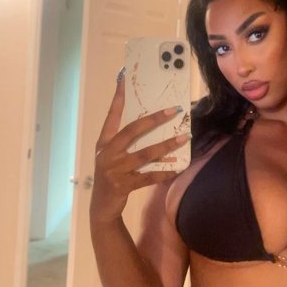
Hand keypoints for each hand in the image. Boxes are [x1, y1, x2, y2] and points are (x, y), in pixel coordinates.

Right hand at [90, 75, 189, 223]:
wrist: (101, 207)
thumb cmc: (110, 175)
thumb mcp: (111, 156)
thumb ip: (124, 141)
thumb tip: (150, 123)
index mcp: (104, 142)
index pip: (112, 116)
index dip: (118, 98)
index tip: (124, 79)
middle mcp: (108, 153)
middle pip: (132, 131)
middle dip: (154, 119)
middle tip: (174, 110)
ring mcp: (115, 170)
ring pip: (145, 154)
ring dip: (167, 145)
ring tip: (184, 137)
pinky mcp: (124, 185)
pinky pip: (149, 177)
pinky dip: (164, 172)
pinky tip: (178, 167)